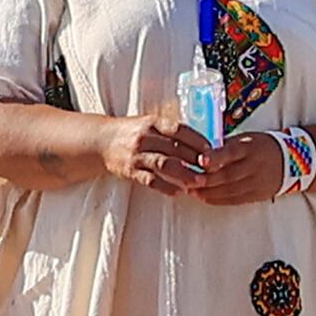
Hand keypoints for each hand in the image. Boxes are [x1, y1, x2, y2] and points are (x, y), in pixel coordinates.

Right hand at [95, 113, 212, 192]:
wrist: (101, 142)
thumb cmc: (133, 133)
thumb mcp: (150, 124)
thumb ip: (171, 131)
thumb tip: (201, 141)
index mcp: (153, 123)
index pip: (179, 130)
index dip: (197, 140)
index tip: (212, 149)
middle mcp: (145, 138)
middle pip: (175, 148)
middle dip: (195, 159)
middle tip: (213, 169)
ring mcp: (137, 155)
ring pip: (164, 164)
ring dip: (184, 174)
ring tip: (199, 182)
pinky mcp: (130, 171)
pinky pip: (150, 180)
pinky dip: (165, 187)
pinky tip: (179, 192)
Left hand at [184, 129, 308, 207]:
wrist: (293, 162)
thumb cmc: (262, 146)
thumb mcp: (248, 138)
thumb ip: (226, 145)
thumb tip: (200, 150)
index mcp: (251, 147)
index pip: (232, 151)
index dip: (217, 157)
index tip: (201, 159)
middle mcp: (254, 165)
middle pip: (228, 175)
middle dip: (206, 179)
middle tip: (186, 180)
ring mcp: (256, 182)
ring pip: (229, 190)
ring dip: (208, 191)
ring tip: (191, 190)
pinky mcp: (256, 195)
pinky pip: (234, 200)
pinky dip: (217, 199)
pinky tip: (204, 197)